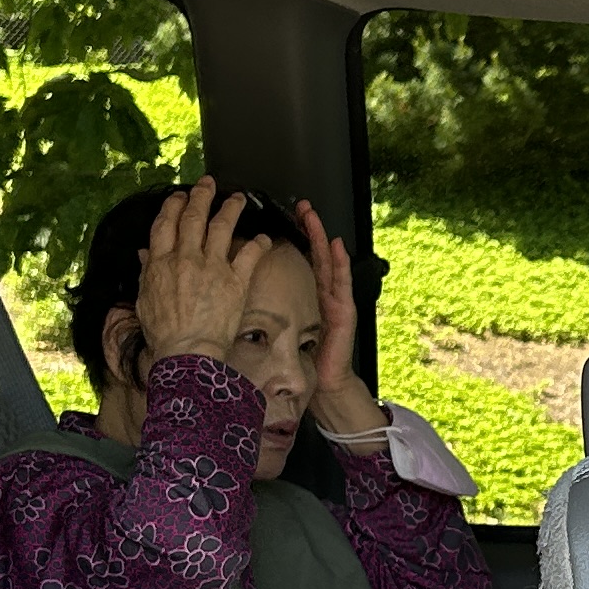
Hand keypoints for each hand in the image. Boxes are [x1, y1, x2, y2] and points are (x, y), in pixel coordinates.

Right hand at [132, 180, 270, 368]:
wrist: (187, 351)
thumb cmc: (164, 332)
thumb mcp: (145, 300)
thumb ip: (147, 273)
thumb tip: (144, 254)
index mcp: (162, 263)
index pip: (166, 224)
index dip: (173, 206)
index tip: (179, 197)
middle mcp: (187, 258)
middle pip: (194, 217)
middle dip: (201, 196)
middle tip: (208, 184)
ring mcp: (213, 267)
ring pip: (222, 226)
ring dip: (231, 208)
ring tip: (238, 198)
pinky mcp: (235, 280)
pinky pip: (250, 254)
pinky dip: (258, 243)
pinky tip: (263, 237)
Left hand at [298, 199, 386, 449]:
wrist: (328, 381)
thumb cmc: (308, 356)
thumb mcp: (288, 328)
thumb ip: (276, 310)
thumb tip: (244, 294)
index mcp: (311, 294)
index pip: (303, 259)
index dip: (296, 237)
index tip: (290, 217)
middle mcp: (325, 292)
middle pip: (317, 254)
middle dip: (311, 229)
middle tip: (302, 206)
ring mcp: (337, 300)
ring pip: (329, 262)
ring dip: (323, 238)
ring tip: (315, 218)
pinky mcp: (344, 311)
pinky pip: (342, 283)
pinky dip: (341, 264)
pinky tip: (337, 247)